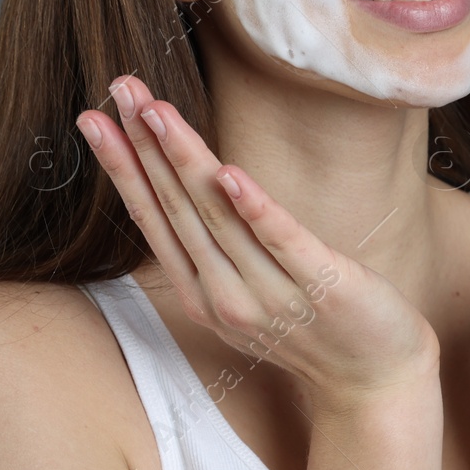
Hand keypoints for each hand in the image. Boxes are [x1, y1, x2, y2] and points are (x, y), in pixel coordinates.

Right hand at [77, 74, 439, 405]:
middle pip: (176, 207)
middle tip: (120, 90)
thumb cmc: (310, 322)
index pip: (153, 217)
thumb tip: (179, 179)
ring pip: (217, 216)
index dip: (123, 166)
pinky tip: (230, 173)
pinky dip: (254, 209)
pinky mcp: (321, 285)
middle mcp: (225, 295)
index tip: (94, 118)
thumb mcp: (245, 286)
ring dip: (185, 158)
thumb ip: (212, 243)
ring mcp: (271, 292)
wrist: (374, 380)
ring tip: (158, 112)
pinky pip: (281, 242)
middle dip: (143, 144)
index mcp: (202, 292)